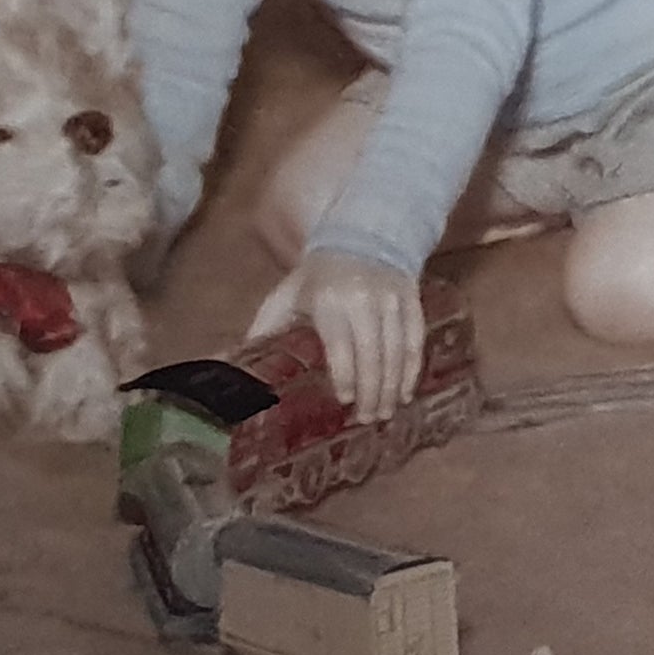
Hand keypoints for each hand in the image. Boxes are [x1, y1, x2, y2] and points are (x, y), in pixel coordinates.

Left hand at [249, 251, 422, 424]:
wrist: (364, 235)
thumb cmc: (319, 274)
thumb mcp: (289, 292)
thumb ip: (268, 325)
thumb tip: (238, 360)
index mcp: (330, 300)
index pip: (342, 345)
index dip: (346, 375)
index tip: (345, 400)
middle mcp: (364, 300)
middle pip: (372, 354)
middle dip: (372, 391)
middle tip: (368, 419)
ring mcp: (391, 300)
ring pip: (397, 350)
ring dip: (393, 386)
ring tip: (386, 412)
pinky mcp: (411, 300)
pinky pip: (415, 339)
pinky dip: (412, 369)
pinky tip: (406, 392)